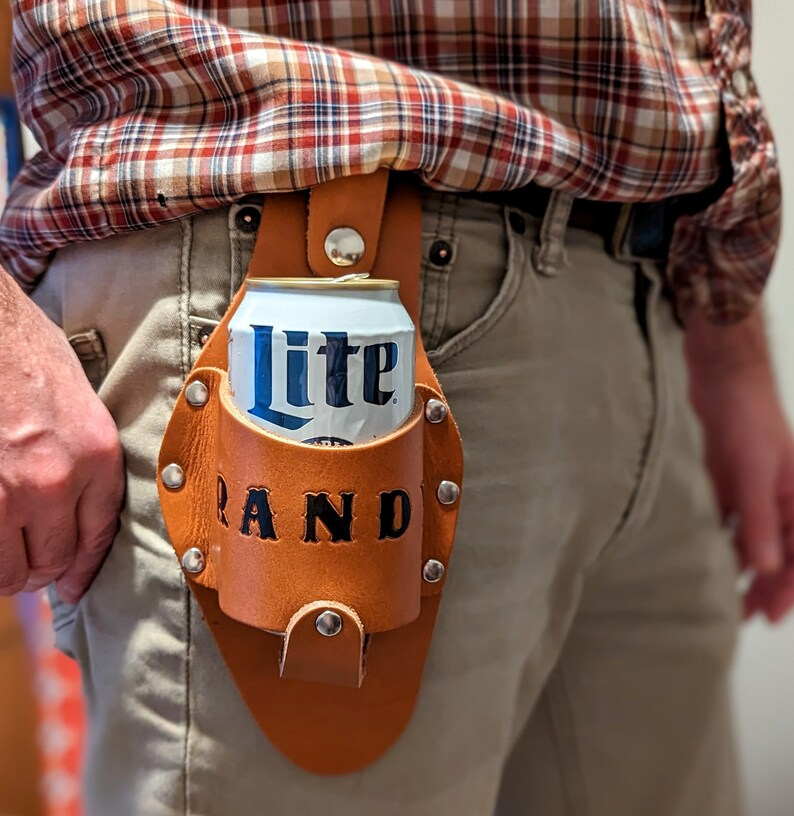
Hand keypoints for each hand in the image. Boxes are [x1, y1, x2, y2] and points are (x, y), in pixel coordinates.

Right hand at [0, 269, 124, 602]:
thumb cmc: (28, 356)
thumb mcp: (81, 407)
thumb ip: (84, 462)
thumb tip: (73, 509)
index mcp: (97, 456)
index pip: (98, 535)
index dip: (83, 569)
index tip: (73, 586)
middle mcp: (57, 481)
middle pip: (53, 559)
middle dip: (42, 570)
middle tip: (31, 564)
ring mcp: (7, 491)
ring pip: (10, 569)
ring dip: (8, 571)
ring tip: (6, 559)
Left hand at [686, 309, 793, 622]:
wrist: (722, 381)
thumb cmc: (750, 422)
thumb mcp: (756, 475)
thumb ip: (762, 521)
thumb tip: (767, 568)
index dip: (787, 590)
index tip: (770, 617)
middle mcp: (778, 502)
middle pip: (776, 554)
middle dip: (763, 586)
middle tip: (741, 616)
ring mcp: (750, 494)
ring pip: (749, 541)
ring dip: (739, 567)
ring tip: (721, 596)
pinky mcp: (725, 485)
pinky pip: (724, 522)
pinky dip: (718, 541)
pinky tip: (702, 558)